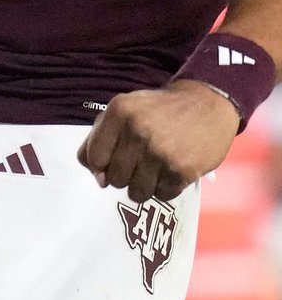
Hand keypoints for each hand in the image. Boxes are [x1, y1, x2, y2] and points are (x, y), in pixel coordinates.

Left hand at [77, 80, 240, 203]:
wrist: (205, 103)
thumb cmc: (158, 109)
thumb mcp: (124, 109)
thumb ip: (102, 137)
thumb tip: (96, 176)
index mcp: (119, 112)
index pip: (94, 157)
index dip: (99, 166)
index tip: (110, 164)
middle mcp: (137, 131)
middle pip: (115, 179)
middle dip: (123, 176)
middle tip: (137, 164)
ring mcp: (160, 152)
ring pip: (137, 192)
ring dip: (143, 186)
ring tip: (153, 169)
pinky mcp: (182, 170)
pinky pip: (162, 195)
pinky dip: (164, 188)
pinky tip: (170, 170)